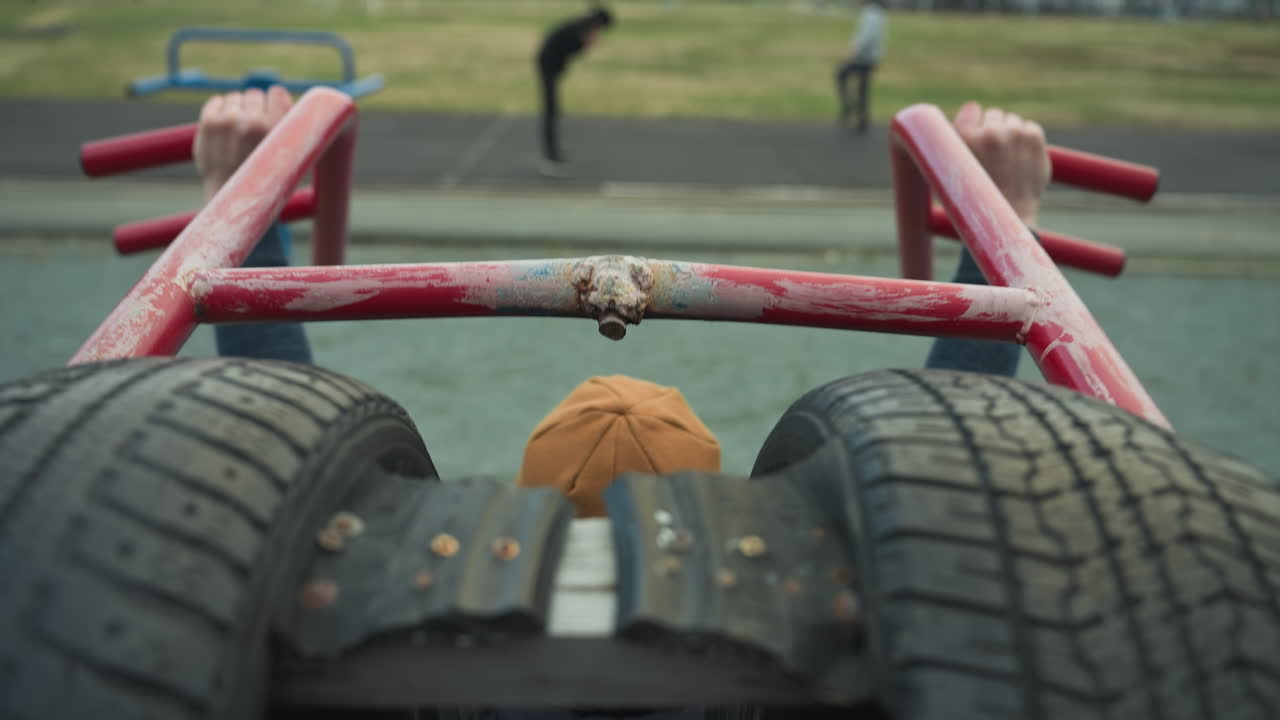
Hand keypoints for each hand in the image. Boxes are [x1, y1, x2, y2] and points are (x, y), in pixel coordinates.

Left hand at [193, 86, 293, 200]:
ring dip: (238, 110)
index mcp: (278, 128)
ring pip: (235, 97)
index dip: (276, 105)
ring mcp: (228, 121)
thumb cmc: (267, 177)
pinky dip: (221, 111)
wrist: (234, 198)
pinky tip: (226, 129)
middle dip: (256, 109)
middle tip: (254, 131)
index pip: (277, 92)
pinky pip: (217, 101)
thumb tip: (279, 93)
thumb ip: (292, 124)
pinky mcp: (209, 123)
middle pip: (255, 94)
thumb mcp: (293, 154)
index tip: (273, 118)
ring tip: (239, 133)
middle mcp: (253, 122)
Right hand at [952, 101, 1049, 227]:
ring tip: (1006, 162)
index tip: (975, 141)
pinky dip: (1026, 141)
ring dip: (1010, 136)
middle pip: (993, 115)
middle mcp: (988, 132)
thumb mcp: (948, 170)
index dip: (973, 126)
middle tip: (992, 158)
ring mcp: (1014, 133)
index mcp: (961, 137)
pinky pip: (1029, 127)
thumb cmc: (974, 198)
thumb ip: (954, 140)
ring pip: (1012, 121)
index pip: (971, 109)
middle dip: (992, 131)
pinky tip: (1019, 161)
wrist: (1006, 216)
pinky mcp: (1034, 138)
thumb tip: (970, 110)